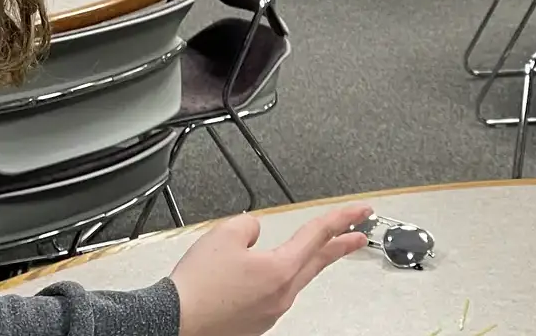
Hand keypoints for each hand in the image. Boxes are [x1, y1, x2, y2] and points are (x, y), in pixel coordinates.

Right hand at [171, 203, 371, 335]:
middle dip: (340, 245)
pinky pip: (268, 293)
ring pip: (291, 278)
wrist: (173, 322)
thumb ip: (251, 225)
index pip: (319, 235)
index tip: (362, 212)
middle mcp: (282, 294)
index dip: (343, 218)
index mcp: (281, 269)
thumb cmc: (198, 287)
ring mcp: (269, 312)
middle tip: (358, 235)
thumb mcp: (225, 234)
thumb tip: (256, 235)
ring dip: (296, 261)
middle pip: (318, 261)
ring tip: (279, 252)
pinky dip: (266, 279)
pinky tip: (245, 277)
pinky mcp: (254, 323)